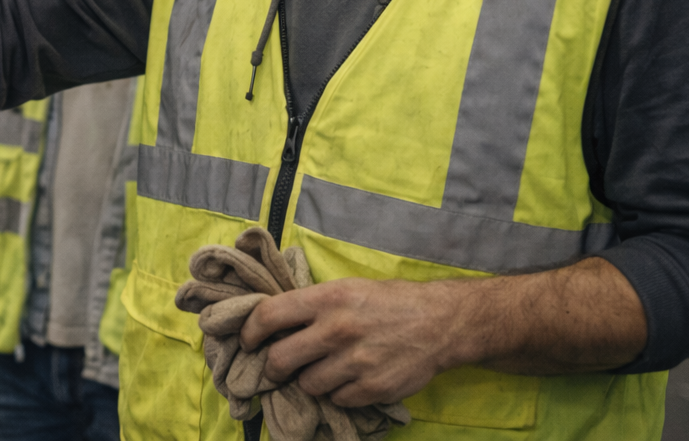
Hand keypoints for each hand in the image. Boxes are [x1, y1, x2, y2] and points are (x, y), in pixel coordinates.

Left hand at [239, 277, 458, 407]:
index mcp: (327, 299)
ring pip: (308, 384)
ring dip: (309, 380)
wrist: (440, 322)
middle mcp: (337, 330)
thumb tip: (273, 322)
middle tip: (276, 367)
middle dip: (272, 368)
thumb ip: (312, 305)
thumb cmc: (388, 302)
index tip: (248, 341)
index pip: (269, 315)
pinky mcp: (373, 388)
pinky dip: (338, 393)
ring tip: (322, 370)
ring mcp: (356, 362)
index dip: (250, 331)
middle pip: (281, 360)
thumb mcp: (347, 289)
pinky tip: (348, 379)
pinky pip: (338, 399)